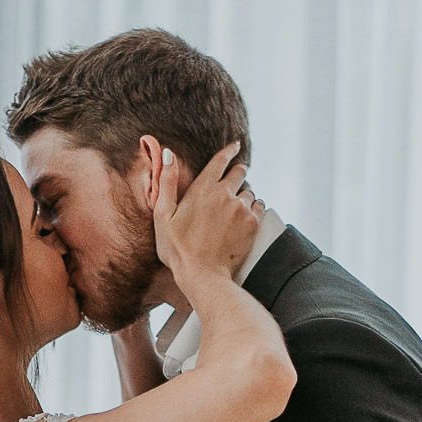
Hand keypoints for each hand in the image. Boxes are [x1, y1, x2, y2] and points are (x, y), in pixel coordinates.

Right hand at [148, 140, 262, 293]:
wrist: (203, 275)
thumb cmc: (178, 249)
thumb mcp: (162, 215)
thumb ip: (166, 182)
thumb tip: (168, 153)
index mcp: (203, 188)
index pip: (221, 160)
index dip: (229, 150)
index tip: (236, 145)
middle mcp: (225, 194)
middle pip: (239, 172)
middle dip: (238, 172)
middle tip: (236, 177)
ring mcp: (241, 208)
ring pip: (249, 191)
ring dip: (244, 194)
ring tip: (235, 208)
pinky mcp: (253, 223)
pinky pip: (259, 206)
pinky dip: (254, 208)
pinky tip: (244, 217)